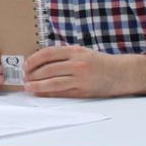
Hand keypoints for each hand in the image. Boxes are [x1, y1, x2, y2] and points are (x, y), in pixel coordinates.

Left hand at [24, 46, 145, 97]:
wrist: (121, 73)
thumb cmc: (99, 62)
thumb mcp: (82, 52)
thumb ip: (64, 55)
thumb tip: (40, 62)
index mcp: (75, 51)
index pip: (48, 54)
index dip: (34, 59)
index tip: (25, 64)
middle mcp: (77, 64)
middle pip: (48, 69)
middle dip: (33, 74)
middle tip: (24, 77)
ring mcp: (81, 79)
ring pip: (53, 83)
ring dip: (38, 86)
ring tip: (28, 87)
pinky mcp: (84, 92)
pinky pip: (63, 93)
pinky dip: (50, 94)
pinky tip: (41, 93)